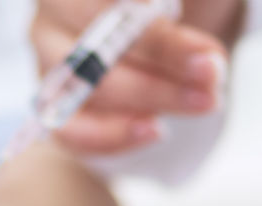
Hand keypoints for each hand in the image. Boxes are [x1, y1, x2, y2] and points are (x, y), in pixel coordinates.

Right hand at [33, 0, 244, 154]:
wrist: (161, 29)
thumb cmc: (173, 1)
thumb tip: (194, 37)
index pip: (110, 8)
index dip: (159, 37)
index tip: (207, 54)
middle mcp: (52, 17)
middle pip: (97, 47)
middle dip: (162, 65)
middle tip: (213, 79)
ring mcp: (48, 63)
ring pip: (89, 90)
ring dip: (151, 100)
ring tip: (204, 102)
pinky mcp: (55, 105)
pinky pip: (71, 131)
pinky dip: (113, 136)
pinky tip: (154, 131)